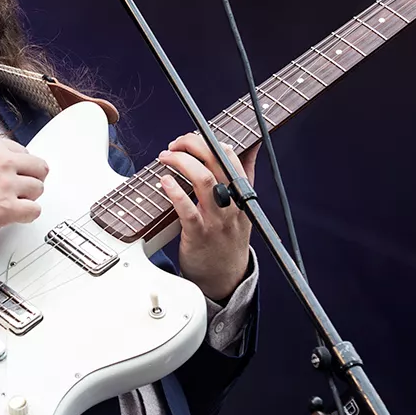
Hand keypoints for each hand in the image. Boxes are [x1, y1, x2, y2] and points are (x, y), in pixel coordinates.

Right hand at [0, 134, 49, 240]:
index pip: (22, 152)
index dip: (20, 166)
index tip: (16, 174)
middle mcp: (2, 161)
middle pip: (38, 167)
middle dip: (32, 178)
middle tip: (24, 188)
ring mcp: (7, 185)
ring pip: (38, 189)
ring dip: (29, 197)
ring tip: (15, 203)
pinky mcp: (7, 209)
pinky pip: (34, 211)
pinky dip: (28, 214)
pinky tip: (17, 215)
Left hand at [157, 132, 258, 300]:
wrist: (225, 277)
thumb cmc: (229, 236)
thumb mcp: (245, 204)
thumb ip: (245, 174)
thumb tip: (251, 145)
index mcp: (242, 193)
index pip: (232, 156)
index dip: (209, 140)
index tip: (193, 137)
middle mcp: (232, 203)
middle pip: (216, 162)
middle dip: (192, 144)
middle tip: (174, 143)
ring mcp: (216, 219)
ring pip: (202, 180)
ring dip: (180, 162)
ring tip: (165, 157)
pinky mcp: (198, 235)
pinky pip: (187, 210)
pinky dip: (174, 191)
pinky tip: (164, 181)